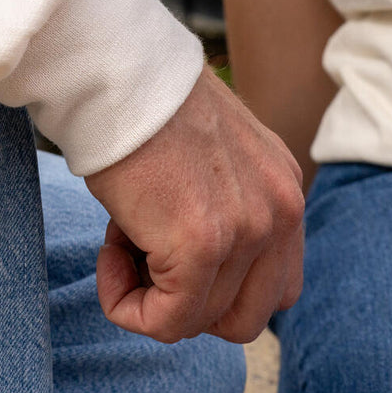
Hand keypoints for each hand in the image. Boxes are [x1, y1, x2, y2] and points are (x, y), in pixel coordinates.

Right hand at [84, 67, 304, 343]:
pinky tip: (107, 254)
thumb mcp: (210, 153)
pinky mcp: (200, 246)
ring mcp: (246, 231)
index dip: (217, 288)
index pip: (276, 286)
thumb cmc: (142, 102)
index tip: (168, 248)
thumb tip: (188, 254)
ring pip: (199, 321)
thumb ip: (225, 202)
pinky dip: (126, 305)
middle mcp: (280, 212)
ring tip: (119, 237)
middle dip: (189, 304)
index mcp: (284, 188)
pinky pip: (165, 322)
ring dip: (149, 294)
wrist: (116, 70)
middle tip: (144, 255)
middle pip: (246, 317)